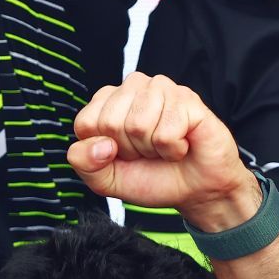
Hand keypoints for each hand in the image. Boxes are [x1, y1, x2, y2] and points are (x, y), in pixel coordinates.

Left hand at [69, 73, 260, 231]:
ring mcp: (161, 89)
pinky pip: (165, 133)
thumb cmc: (151, 177)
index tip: (122, 154)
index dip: (102, 150)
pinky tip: (182, 145)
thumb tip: (99, 144)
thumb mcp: (104, 179)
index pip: (86, 123)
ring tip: (164, 146)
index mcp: (106, 102)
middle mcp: (132, 88)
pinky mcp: (188, 99)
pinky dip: (173, 150)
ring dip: (152, 148)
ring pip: (138, 125)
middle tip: (147, 151)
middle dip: (129, 149)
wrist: (195, 191)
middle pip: (110, 123)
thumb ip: (83, 162)